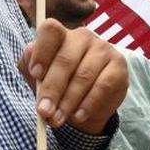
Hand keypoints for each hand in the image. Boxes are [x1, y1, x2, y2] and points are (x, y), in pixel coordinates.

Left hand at [20, 19, 127, 134]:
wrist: (85, 106)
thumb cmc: (59, 86)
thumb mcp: (39, 77)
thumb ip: (30, 68)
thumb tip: (31, 67)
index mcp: (60, 35)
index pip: (50, 30)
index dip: (42, 51)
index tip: (35, 74)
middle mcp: (83, 37)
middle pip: (65, 59)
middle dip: (52, 89)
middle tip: (44, 112)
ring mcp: (103, 49)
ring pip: (83, 75)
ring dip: (68, 101)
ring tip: (57, 119)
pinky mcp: (118, 67)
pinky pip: (102, 86)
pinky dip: (88, 104)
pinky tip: (78, 116)